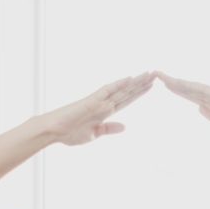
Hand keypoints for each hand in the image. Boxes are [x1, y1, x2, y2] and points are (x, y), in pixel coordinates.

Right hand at [39, 73, 154, 146]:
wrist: (53, 132)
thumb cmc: (70, 133)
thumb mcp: (94, 134)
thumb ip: (109, 129)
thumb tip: (125, 127)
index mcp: (105, 112)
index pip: (126, 100)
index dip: (138, 93)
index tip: (151, 86)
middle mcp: (103, 103)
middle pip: (126, 92)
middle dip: (141, 84)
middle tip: (156, 74)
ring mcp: (98, 101)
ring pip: (120, 89)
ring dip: (135, 82)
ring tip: (149, 74)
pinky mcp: (91, 101)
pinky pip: (106, 91)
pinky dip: (118, 85)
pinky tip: (129, 79)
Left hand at [157, 72, 209, 146]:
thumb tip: (200, 108)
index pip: (192, 97)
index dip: (178, 90)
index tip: (165, 85)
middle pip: (189, 89)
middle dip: (172, 82)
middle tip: (155, 74)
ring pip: (193, 88)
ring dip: (177, 82)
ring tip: (160, 75)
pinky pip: (204, 91)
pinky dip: (190, 87)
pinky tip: (178, 83)